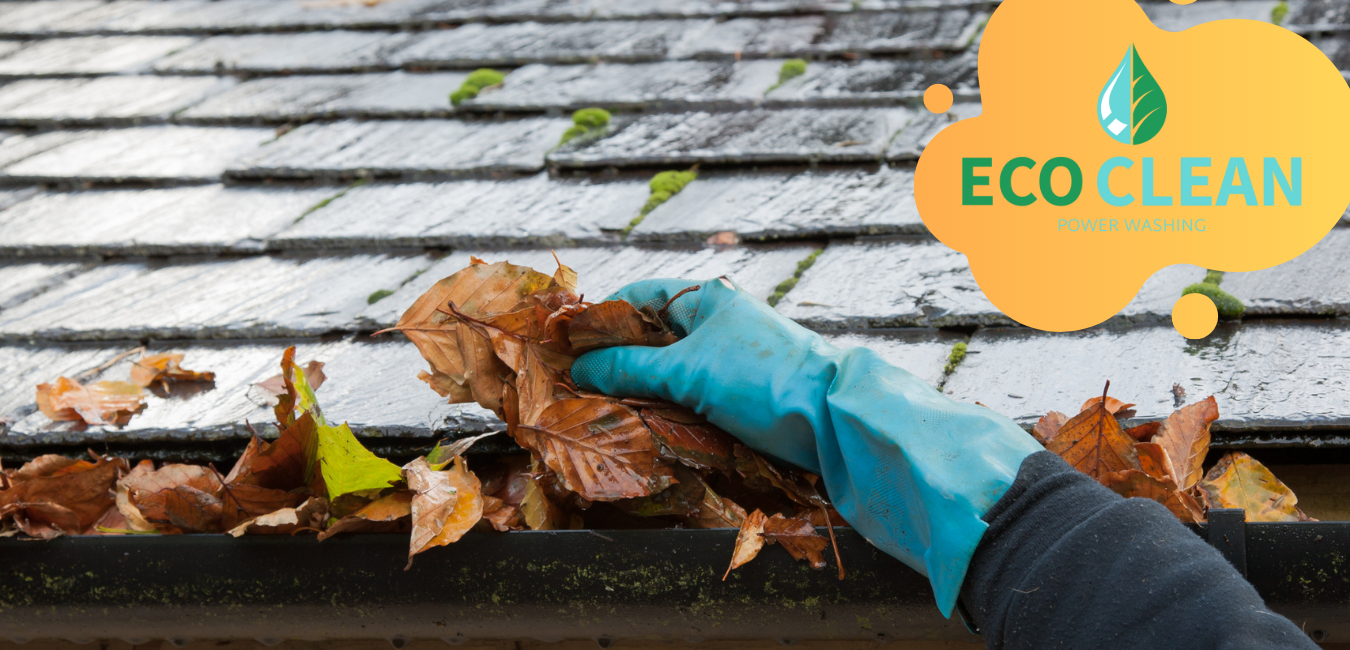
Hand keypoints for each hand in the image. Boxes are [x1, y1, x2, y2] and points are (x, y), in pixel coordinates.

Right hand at [572, 277, 1042, 616]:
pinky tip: (645, 430)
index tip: (562, 346)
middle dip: (614, 361)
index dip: (599, 318)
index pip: (638, 297)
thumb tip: (578, 369)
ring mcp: (731, 362)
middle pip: (651, 336)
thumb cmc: (763, 380)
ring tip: (600, 413)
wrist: (838, 421)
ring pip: (669, 372)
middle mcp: (719, 324)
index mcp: (707, 299)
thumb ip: (629, 368)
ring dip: (639, 392)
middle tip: (573, 388)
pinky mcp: (742, 398)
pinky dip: (666, 411)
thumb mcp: (688, 371)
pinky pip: (691, 399)